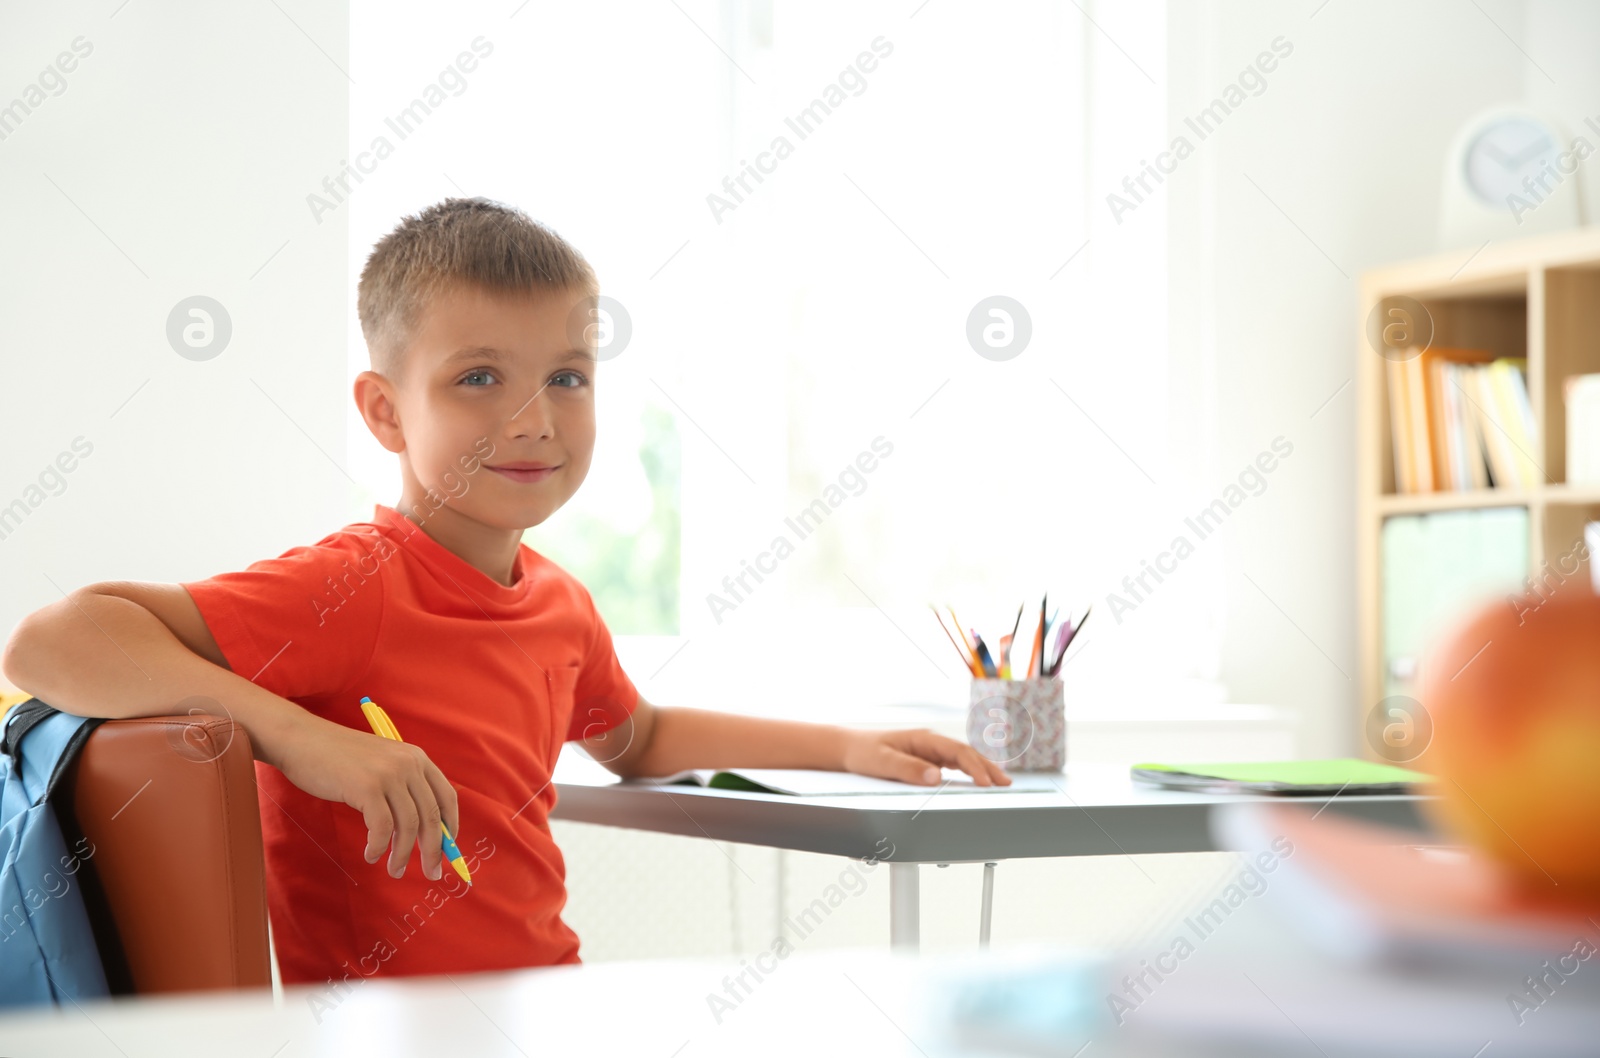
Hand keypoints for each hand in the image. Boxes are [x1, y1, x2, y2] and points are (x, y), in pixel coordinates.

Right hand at [272, 712, 460, 880]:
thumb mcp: (382, 764)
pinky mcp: (367, 787)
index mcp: (417, 757)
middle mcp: (408, 764)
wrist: (303, 739)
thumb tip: (424, 830)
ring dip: (402, 854)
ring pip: (408, 826)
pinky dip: (379, 847)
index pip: (447, 797)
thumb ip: (403, 788)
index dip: (451, 827)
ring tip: (394, 870)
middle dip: (434, 850)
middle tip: (431, 874)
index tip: (448, 850)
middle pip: (432, 816)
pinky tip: (371, 855)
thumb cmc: (339, 758)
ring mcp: (388, 774)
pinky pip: (382, 828)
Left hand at [840, 728, 1011, 786]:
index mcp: (924, 739)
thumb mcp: (883, 762)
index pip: (957, 752)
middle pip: (966, 753)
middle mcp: (931, 743)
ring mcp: (930, 750)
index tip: (986, 782)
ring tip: (1000, 782)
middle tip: (1006, 783)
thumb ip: (908, 769)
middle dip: (987, 767)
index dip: (975, 766)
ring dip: (982, 769)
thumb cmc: (864, 753)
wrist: (849, 749)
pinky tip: (979, 779)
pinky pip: (954, 764)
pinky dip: (969, 771)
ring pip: (963, 758)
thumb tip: (935, 777)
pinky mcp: (927, 760)